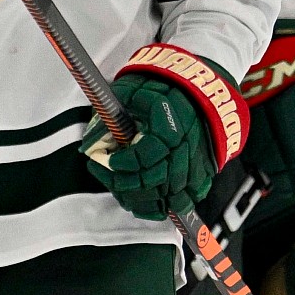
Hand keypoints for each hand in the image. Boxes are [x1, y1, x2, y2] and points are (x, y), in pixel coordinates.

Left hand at [81, 46, 248, 220]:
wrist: (198, 86)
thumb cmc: (163, 86)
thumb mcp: (132, 90)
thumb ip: (111, 114)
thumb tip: (90, 144)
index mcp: (170, 126)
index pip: (145, 155)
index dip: (121, 162)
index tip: (104, 159)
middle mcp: (186, 148)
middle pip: (154, 181)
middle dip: (124, 184)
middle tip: (106, 174)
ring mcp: (198, 163)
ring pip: (170, 197)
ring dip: (142, 200)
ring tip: (121, 193)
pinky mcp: (204, 172)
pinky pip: (187, 201)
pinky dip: (166, 208)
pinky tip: (147, 205)